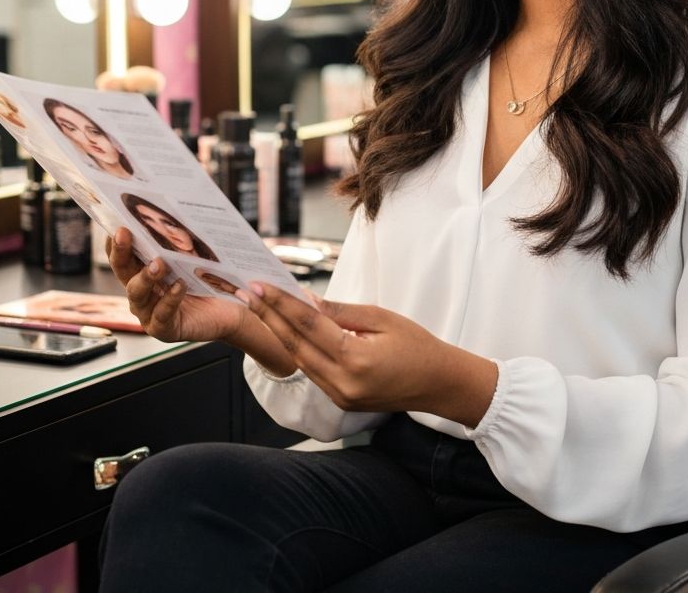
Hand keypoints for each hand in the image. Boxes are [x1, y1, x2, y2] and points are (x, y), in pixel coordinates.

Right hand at [106, 229, 294, 374]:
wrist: (232, 308)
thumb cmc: (210, 280)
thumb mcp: (194, 256)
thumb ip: (181, 239)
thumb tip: (178, 208)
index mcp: (143, 272)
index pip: (123, 256)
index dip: (116, 241)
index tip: (116, 224)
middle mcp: (141, 292)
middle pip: (123, 272)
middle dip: (121, 252)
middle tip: (125, 234)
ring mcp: (149, 312)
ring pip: (136, 294)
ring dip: (145, 277)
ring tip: (159, 263)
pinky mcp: (164, 329)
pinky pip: (161, 315)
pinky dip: (169, 299)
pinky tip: (180, 286)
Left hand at [240, 283, 497, 427]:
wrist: (440, 384)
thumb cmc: (417, 346)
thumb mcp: (382, 318)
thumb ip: (340, 312)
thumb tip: (306, 299)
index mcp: (356, 359)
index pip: (309, 326)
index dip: (281, 303)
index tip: (260, 285)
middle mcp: (343, 383)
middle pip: (296, 345)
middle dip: (269, 316)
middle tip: (248, 293)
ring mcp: (340, 396)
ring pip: (299, 360)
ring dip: (277, 333)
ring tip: (259, 308)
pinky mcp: (340, 401)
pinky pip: (311, 371)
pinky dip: (296, 349)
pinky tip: (284, 331)